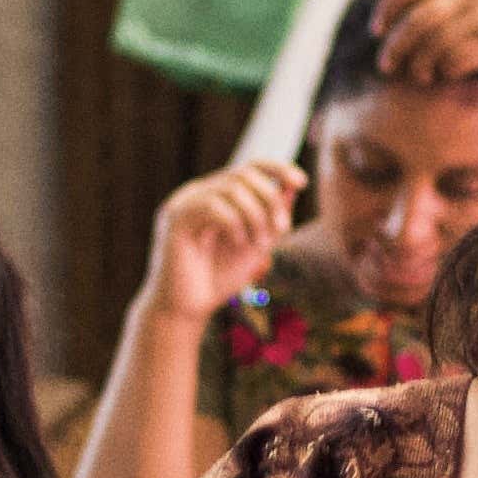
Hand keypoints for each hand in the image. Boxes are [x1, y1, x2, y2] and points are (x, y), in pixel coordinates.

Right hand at [140, 160, 305, 324]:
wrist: (187, 309)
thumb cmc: (219, 278)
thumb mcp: (256, 244)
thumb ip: (272, 217)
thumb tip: (292, 186)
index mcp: (216, 196)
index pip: (249, 167)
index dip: (277, 169)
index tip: (302, 182)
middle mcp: (198, 193)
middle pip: (243, 173)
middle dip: (271, 198)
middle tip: (282, 228)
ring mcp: (184, 203)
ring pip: (231, 187)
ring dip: (256, 214)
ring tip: (260, 243)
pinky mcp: (175, 217)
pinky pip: (213, 205)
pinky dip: (235, 223)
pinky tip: (239, 243)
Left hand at [374, 0, 477, 82]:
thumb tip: (416, 11)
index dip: (386, 9)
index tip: (377, 29)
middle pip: (415, 21)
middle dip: (394, 46)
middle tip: (386, 64)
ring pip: (432, 45)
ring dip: (418, 64)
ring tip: (419, 75)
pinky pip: (455, 61)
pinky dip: (444, 72)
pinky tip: (445, 76)